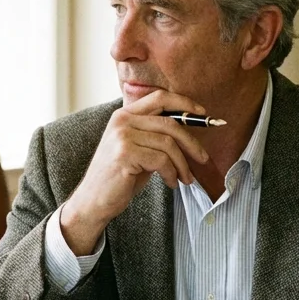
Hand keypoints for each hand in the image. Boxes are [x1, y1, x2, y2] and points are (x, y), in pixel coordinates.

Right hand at [59, 89, 210, 253]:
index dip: (184, 103)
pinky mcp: (125, 153)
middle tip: (203, 159)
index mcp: (125, 115)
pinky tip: (170, 183)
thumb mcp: (138, 149)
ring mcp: (122, 136)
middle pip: (170, 123)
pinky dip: (171, 173)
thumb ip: (155, 135)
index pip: (160, 98)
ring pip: (168, 144)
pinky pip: (161, 160)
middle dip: (192, 143)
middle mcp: (122, 121)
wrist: (94, 201)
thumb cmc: (120, 177)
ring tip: (185, 178)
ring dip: (182, 164)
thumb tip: (190, 130)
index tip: (203, 115)